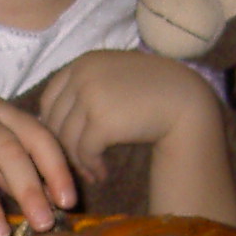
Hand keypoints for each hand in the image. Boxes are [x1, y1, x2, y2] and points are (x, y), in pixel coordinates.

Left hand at [35, 50, 221, 184]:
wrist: (186, 101)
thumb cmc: (153, 92)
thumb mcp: (115, 77)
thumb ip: (86, 89)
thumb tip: (50, 123)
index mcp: (83, 62)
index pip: (49, 98)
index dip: (53, 125)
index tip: (66, 145)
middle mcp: (83, 74)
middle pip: (54, 120)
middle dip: (63, 147)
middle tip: (77, 166)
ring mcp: (91, 96)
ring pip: (67, 139)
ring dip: (78, 162)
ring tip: (92, 173)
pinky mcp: (102, 120)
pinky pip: (84, 151)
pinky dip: (91, 167)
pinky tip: (102, 173)